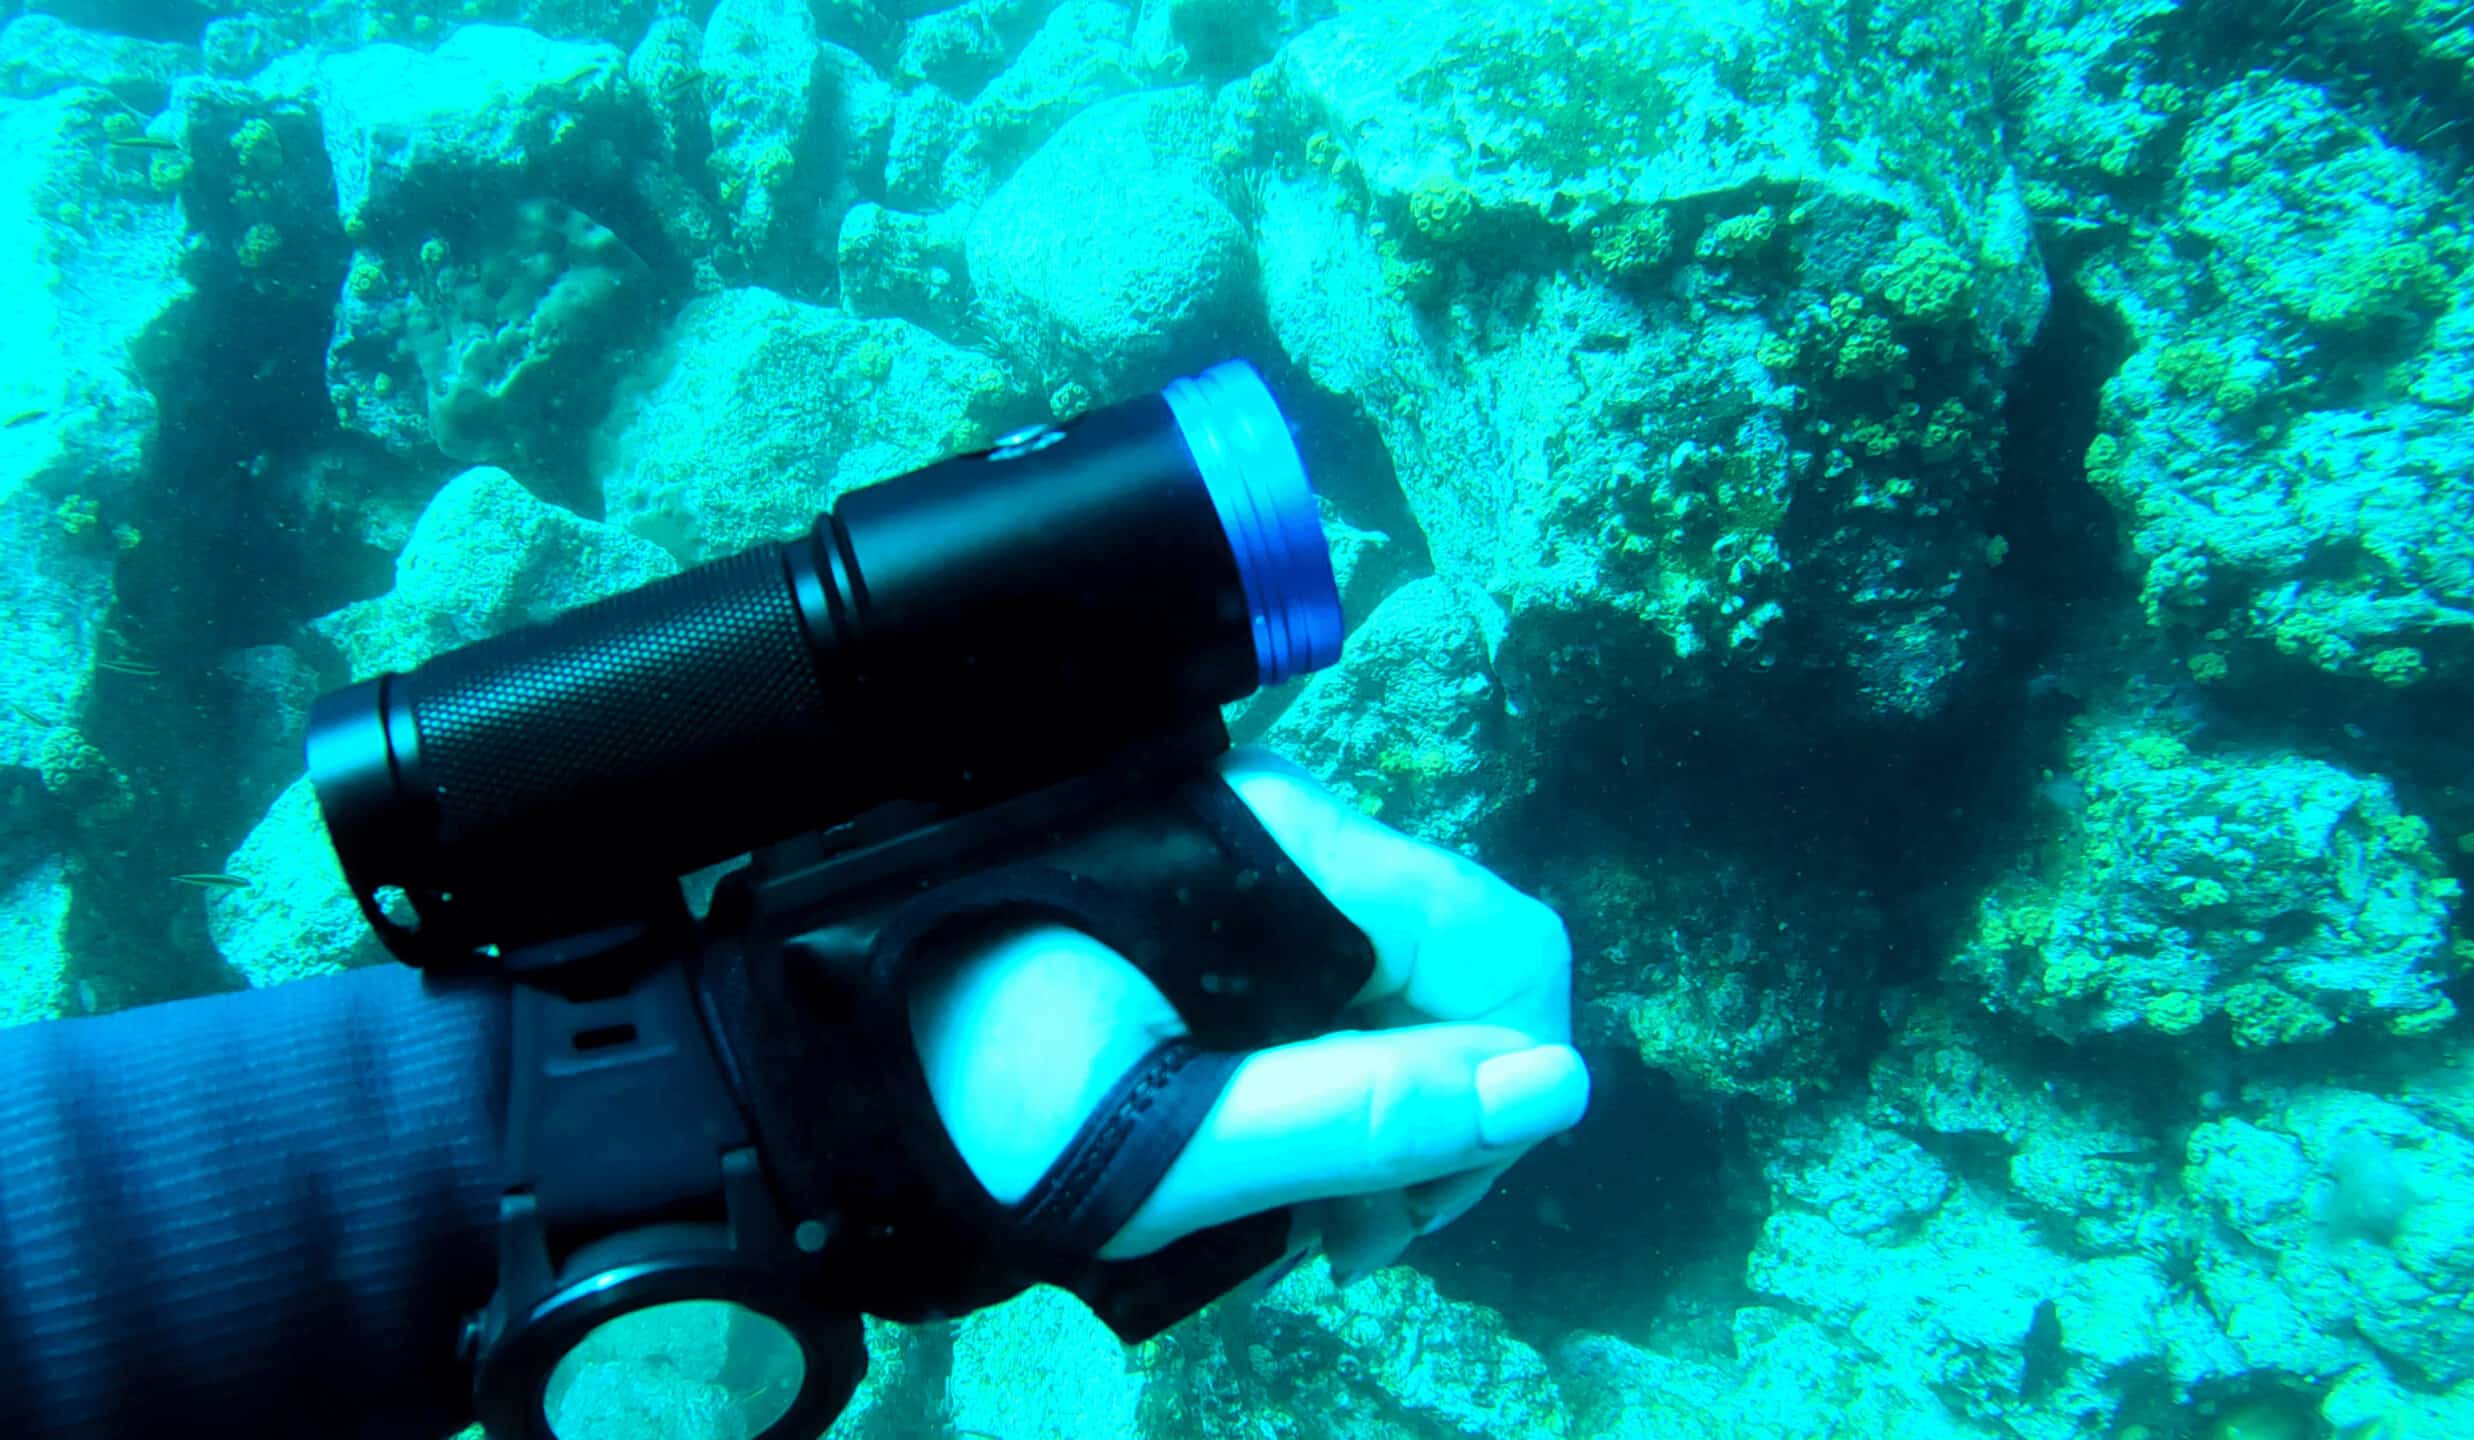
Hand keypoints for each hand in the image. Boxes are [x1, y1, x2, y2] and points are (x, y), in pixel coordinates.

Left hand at [905, 746, 1588, 1286]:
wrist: (823, 1051)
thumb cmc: (979, 1097)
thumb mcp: (1172, 1144)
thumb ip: (1365, 1117)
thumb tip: (1555, 1088)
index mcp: (1282, 852)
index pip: (1503, 942)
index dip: (1509, 1082)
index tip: (1420, 1206)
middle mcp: (1285, 829)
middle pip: (1457, 972)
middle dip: (1436, 1118)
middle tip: (1351, 1240)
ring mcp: (1250, 860)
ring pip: (1395, 992)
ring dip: (1379, 1114)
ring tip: (1302, 1220)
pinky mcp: (1213, 899)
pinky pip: (1325, 990)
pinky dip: (1323, 1082)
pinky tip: (1268, 1161)